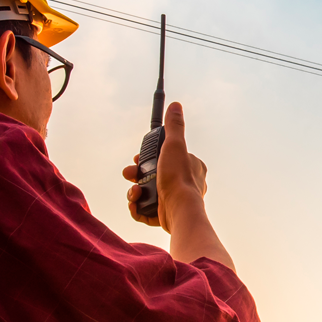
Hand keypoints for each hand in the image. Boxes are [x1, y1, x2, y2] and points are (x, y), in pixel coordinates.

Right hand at [123, 101, 206, 231]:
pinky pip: (147, 210)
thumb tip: (176, 106)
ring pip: (148, 192)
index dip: (149, 156)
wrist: (178, 211)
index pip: (166, 156)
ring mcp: (175, 199)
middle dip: (137, 174)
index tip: (138, 158)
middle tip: (130, 174)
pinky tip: (135, 204)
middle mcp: (185, 183)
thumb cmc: (178, 178)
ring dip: (135, 191)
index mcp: (191, 166)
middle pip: (154, 174)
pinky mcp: (165, 215)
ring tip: (134, 192)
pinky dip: (138, 207)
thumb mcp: (175, 145)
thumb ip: (174, 126)